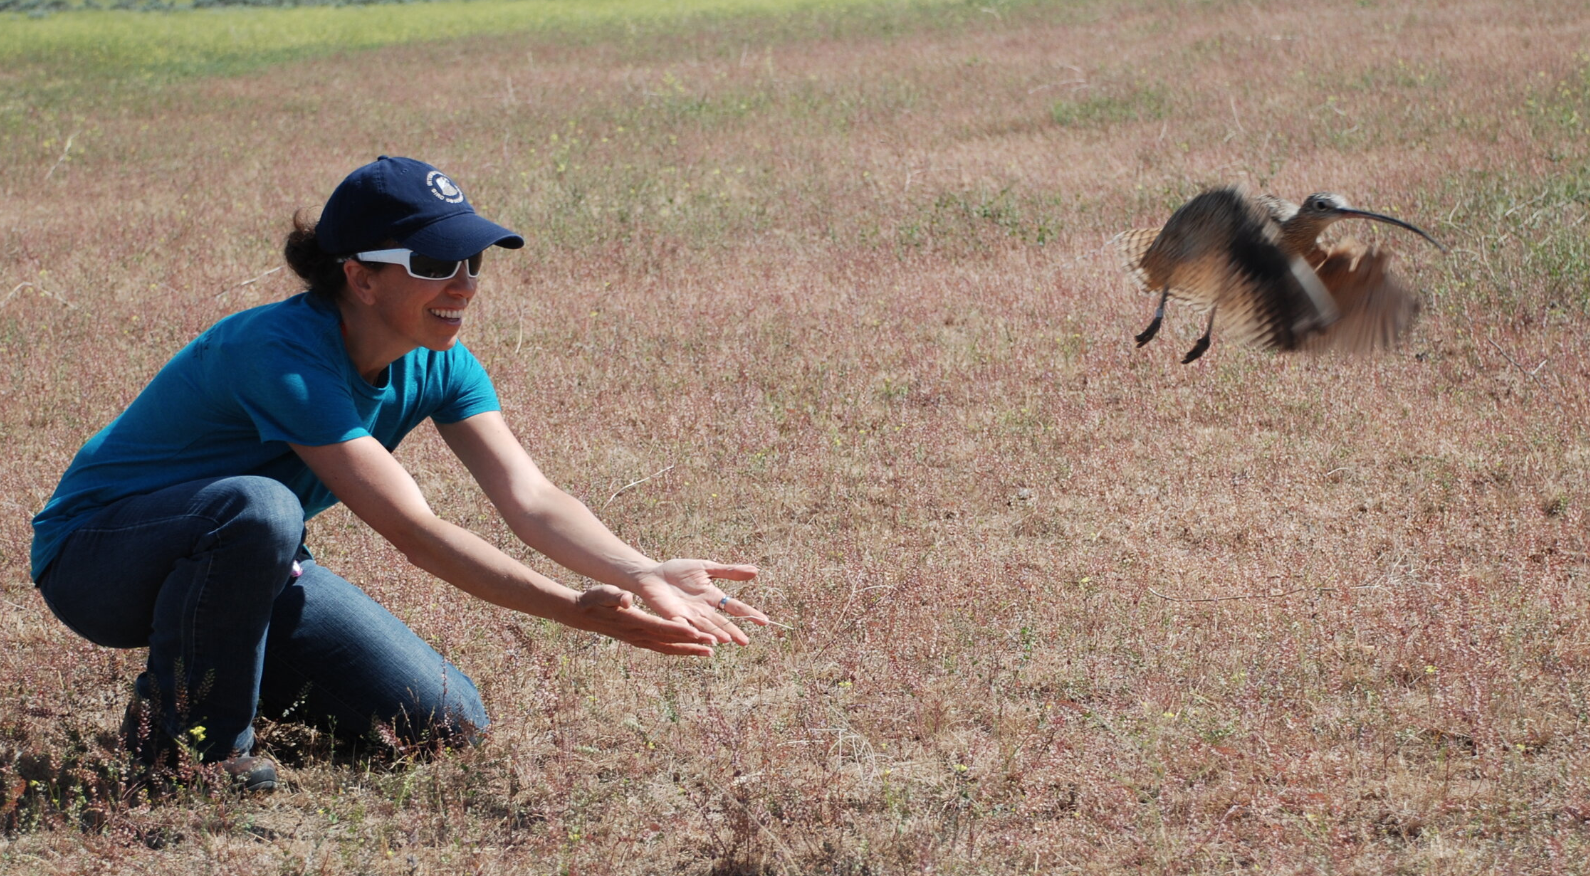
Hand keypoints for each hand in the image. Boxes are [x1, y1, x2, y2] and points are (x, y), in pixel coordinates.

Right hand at [563, 584, 719, 655]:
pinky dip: (680, 649)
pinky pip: (664, 647)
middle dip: (692, 643)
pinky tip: (694, 648)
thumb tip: (627, 598)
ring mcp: (640, 640)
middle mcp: (638, 635)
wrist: (583, 614)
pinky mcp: (641, 641)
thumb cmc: (593, 600)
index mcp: (633, 622)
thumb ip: (615, 595)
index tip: (697, 632)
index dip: (679, 630)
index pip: (660, 627)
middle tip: (714, 644)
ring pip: (669, 648)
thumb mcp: (601, 593)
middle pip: (670, 641)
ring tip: (711, 651)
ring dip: (690, 650)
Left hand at [631, 559, 767, 644]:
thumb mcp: (706, 568)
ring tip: (725, 640)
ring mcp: (689, 615)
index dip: (749, 614)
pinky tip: (697, 635)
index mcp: (713, 597)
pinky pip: (682, 625)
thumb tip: (756, 571)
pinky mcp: (672, 617)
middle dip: (733, 631)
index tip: (765, 621)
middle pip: (721, 622)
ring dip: (714, 634)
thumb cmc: (678, 571)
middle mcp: (704, 610)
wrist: (652, 575)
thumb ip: (729, 572)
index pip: (735, 607)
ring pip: (705, 626)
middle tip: (745, 642)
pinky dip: (690, 630)